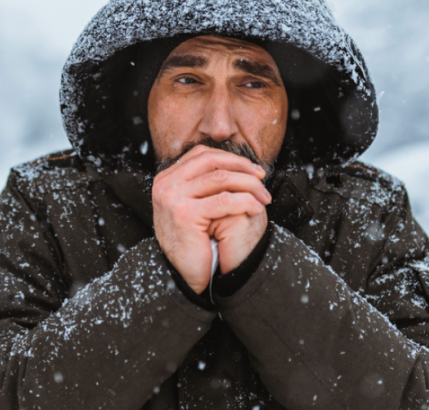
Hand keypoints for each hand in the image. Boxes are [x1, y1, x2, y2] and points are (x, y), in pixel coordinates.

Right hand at [152, 145, 270, 292]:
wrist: (182, 274)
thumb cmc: (193, 242)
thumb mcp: (192, 206)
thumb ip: (202, 184)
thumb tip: (234, 163)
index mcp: (166, 179)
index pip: (202, 155)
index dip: (230, 158)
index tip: (251, 169)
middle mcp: (165, 185)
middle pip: (211, 161)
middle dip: (242, 167)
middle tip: (262, 178)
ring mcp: (172, 198)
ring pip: (221, 178)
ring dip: (249, 185)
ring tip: (263, 196)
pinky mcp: (184, 214)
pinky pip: (224, 200)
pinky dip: (245, 201)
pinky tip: (256, 209)